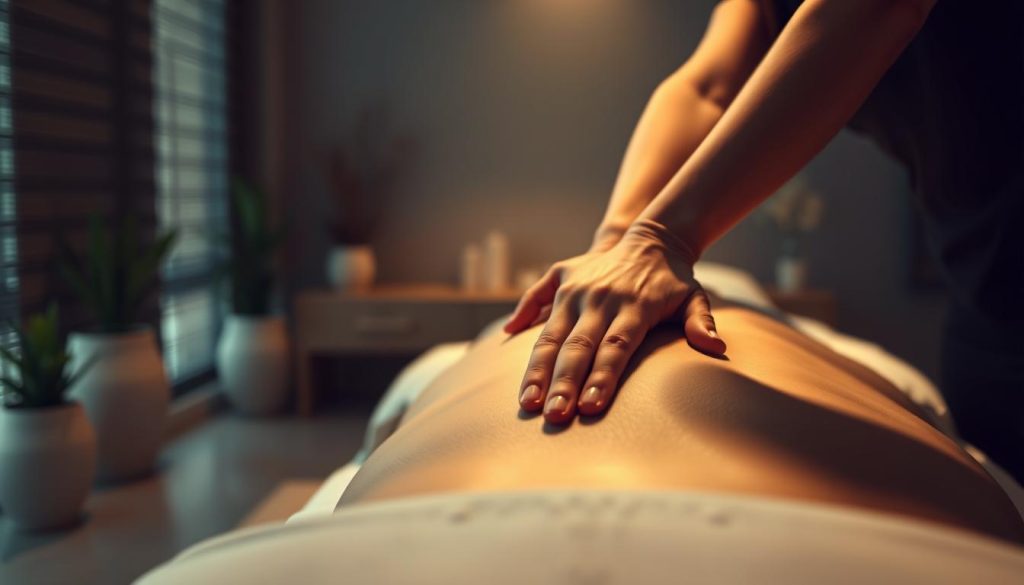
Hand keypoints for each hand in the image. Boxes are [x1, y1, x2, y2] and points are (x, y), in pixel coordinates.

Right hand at [503, 219, 725, 423]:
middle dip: (564, 384)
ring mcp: (578, 289)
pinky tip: (504, 340)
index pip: (615, 347)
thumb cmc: (673, 282)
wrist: (651, 239)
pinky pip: (535, 297)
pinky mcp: (561, 279)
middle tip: (552, 416)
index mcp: (634, 306)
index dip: (602, 378)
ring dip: (538, 370)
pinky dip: (520, 315)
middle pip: (579, 347)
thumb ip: (702, 322)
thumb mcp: (695, 298)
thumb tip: (716, 347)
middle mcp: (601, 298)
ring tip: (527, 402)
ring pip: (552, 334)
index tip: (589, 408)